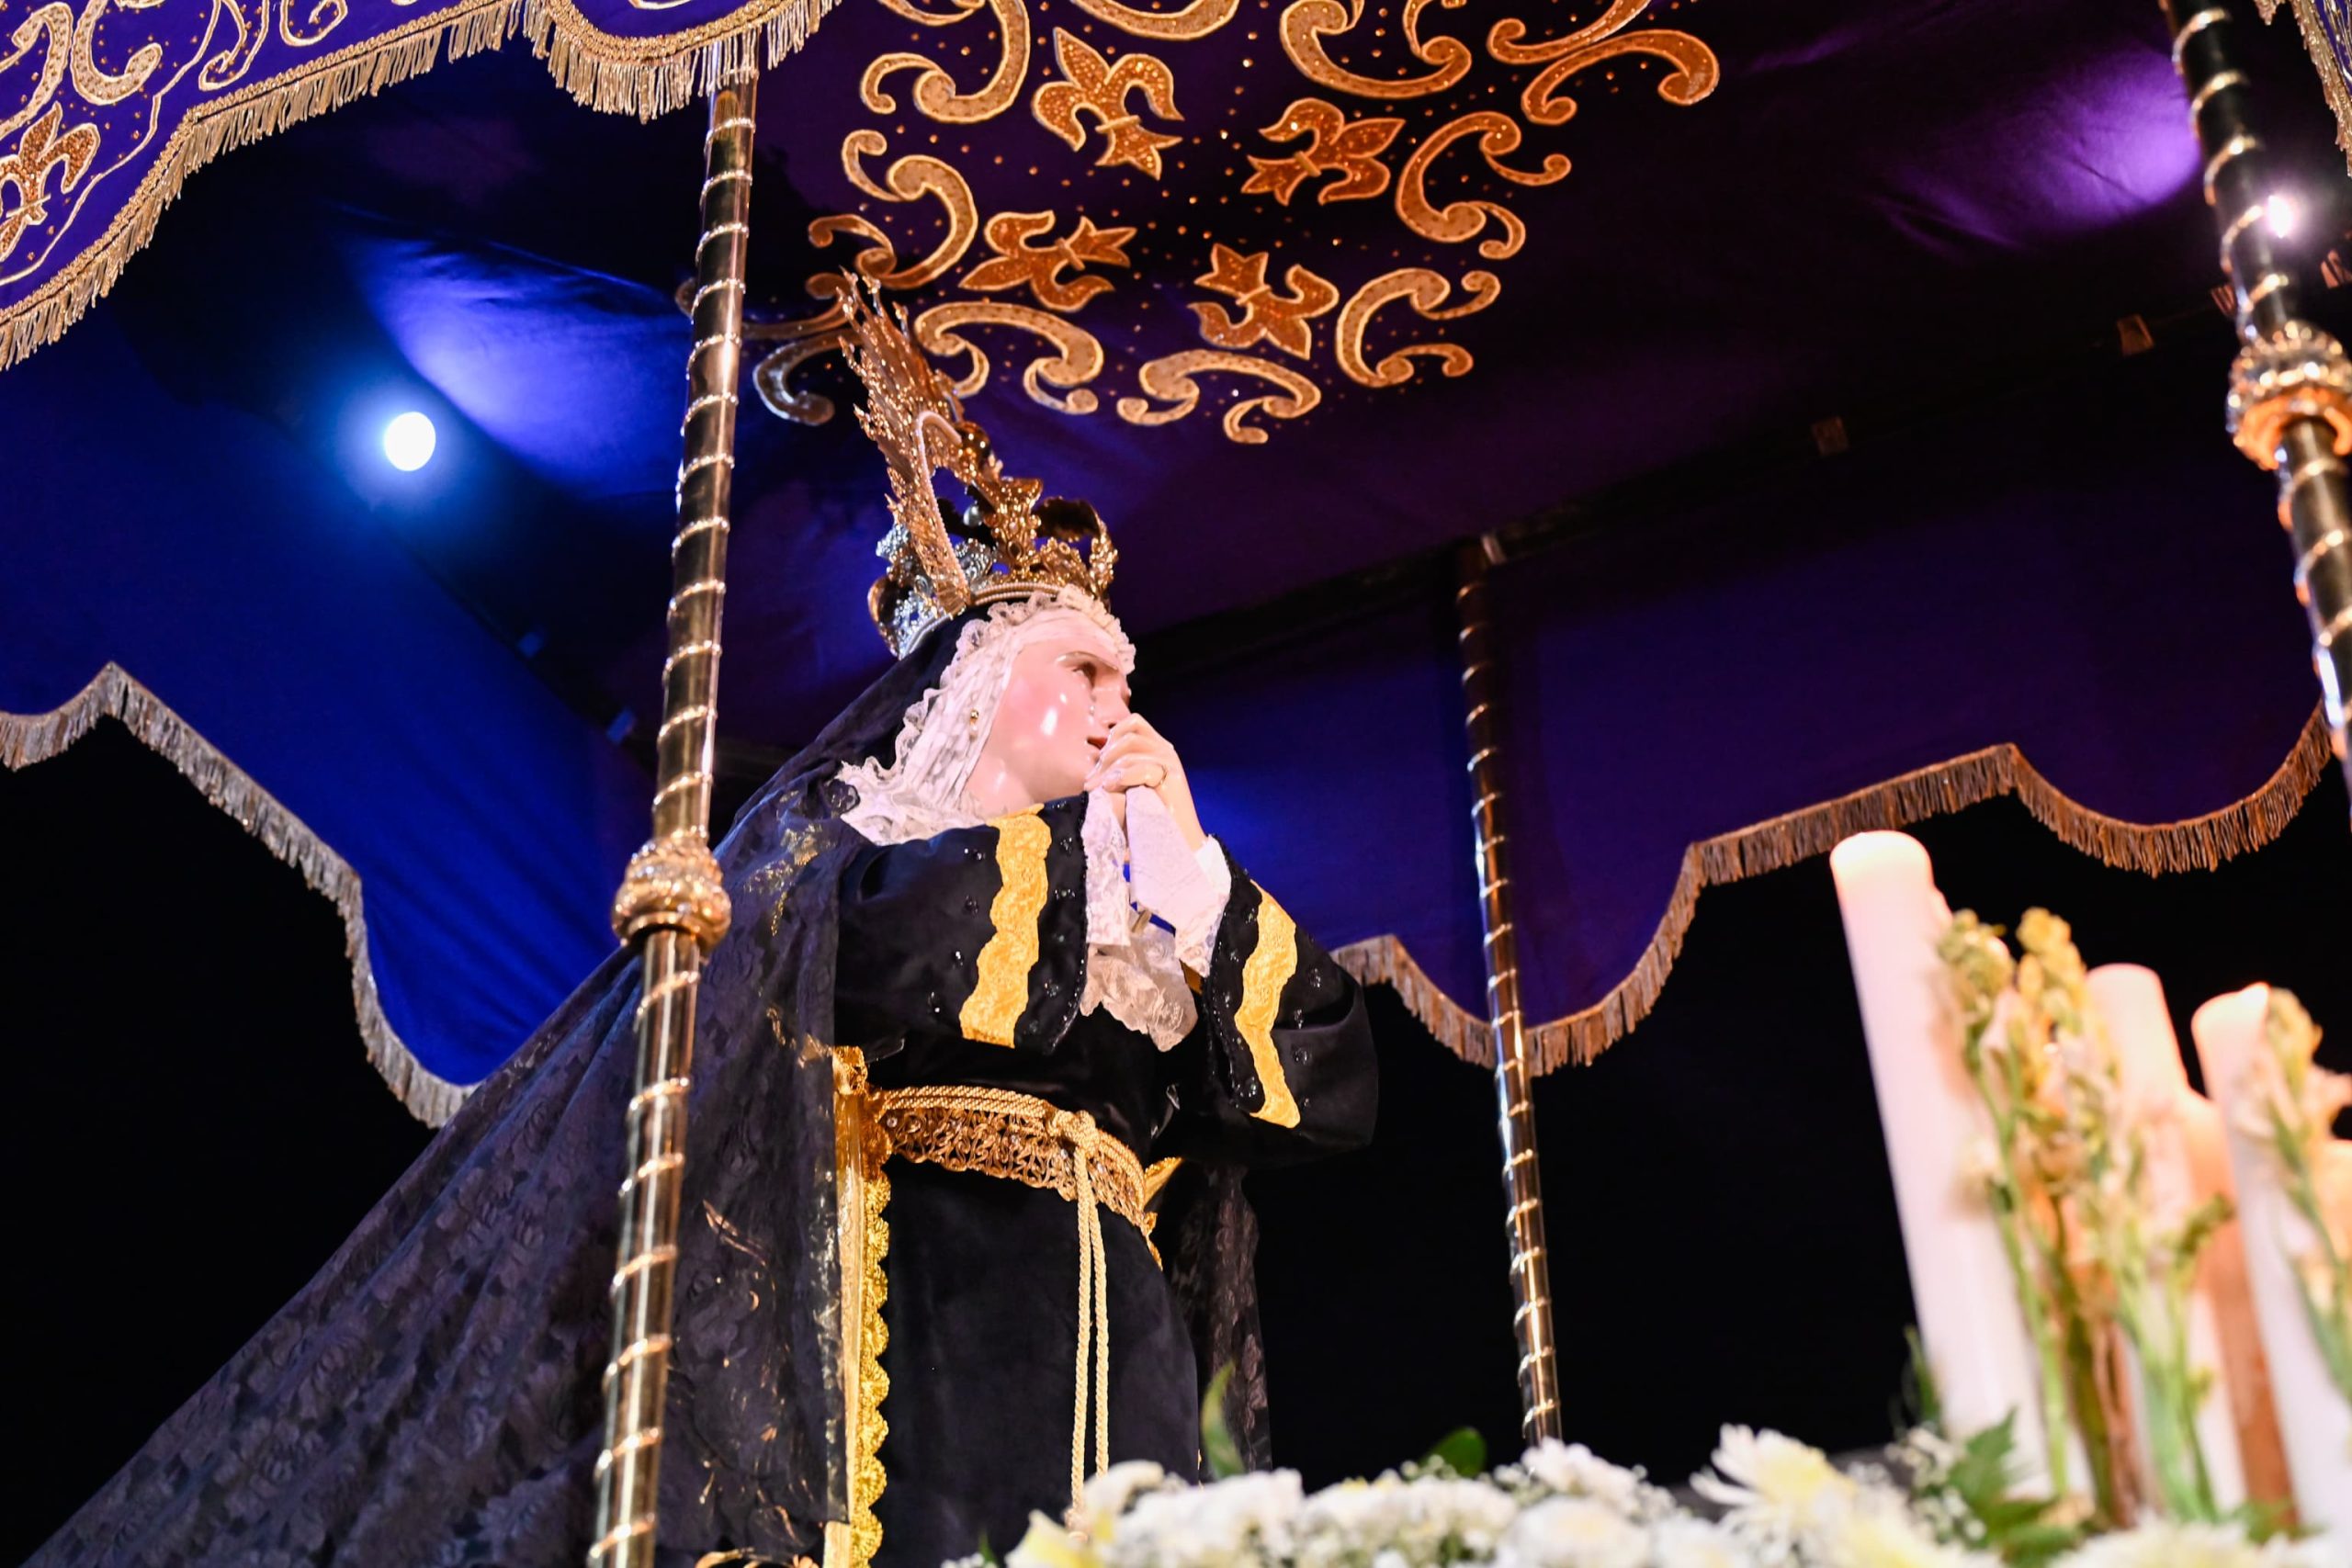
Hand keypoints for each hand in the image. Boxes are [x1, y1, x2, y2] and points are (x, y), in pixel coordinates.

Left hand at [1083, 714, 1205, 850]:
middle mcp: (1165, 751)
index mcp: (1156, 750)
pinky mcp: (1173, 778)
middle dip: (1106, 756)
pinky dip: (1122, 777)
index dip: (1112, 737)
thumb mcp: (1127, 790)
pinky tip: (1111, 789)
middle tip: (1092, 782)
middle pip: (1130, 733)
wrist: (1173, 843)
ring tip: (1100, 789)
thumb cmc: (1147, 819)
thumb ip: (1115, 773)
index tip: (1098, 766)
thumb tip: (1092, 766)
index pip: (1133, 723)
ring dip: (1111, 767)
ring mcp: (1170, 762)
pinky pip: (1143, 767)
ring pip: (1133, 747)